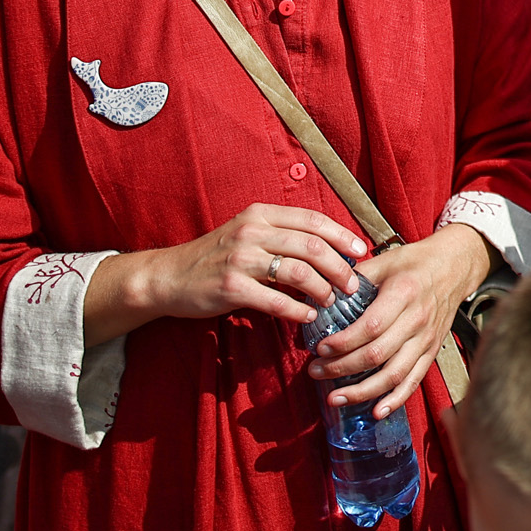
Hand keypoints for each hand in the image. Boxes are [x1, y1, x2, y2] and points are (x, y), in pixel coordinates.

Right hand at [84, 203, 368, 345]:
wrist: (168, 276)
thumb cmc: (217, 257)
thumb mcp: (249, 234)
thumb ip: (283, 237)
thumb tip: (332, 251)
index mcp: (261, 215)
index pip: (313, 220)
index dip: (342, 236)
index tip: (362, 252)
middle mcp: (253, 231)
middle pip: (312, 246)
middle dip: (340, 267)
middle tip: (353, 285)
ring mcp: (241, 259)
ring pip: (299, 271)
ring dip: (323, 288)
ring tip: (332, 301)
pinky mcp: (231, 287)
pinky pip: (276, 300)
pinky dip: (298, 309)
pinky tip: (308, 316)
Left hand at [307, 222, 491, 418]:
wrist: (455, 266)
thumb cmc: (416, 262)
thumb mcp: (385, 261)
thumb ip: (354, 278)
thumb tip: (322, 295)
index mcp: (404, 294)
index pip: (370, 327)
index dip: (343, 343)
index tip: (320, 348)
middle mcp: (417, 319)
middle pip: (377, 354)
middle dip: (342, 368)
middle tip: (316, 371)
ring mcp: (426, 338)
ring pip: (394, 374)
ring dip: (362, 391)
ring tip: (335, 398)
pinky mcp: (432, 351)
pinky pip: (414, 380)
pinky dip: (396, 400)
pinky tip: (376, 411)